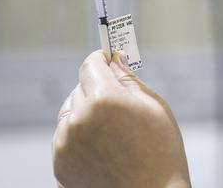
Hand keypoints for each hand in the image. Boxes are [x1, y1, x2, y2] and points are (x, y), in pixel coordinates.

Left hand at [53, 51, 190, 187]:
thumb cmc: (161, 151)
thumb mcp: (154, 106)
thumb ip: (129, 80)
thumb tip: (115, 60)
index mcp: (104, 99)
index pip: (90, 65)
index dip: (100, 59)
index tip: (107, 58)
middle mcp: (79, 118)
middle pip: (80, 88)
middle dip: (96, 90)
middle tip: (119, 103)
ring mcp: (66, 143)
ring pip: (70, 113)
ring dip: (86, 114)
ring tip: (113, 132)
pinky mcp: (61, 163)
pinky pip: (67, 137)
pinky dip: (80, 137)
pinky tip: (104, 148)